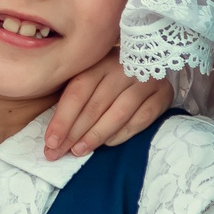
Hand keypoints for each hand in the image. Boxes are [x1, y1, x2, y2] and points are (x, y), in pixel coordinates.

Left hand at [44, 54, 172, 158]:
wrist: (152, 60)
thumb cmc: (109, 75)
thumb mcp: (90, 75)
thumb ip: (73, 97)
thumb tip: (52, 135)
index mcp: (99, 60)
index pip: (78, 92)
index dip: (62, 119)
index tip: (50, 142)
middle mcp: (123, 67)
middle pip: (95, 105)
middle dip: (74, 133)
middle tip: (58, 153)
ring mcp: (146, 80)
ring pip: (117, 114)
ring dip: (96, 136)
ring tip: (79, 151)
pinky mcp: (163, 93)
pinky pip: (142, 119)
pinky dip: (123, 134)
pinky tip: (108, 143)